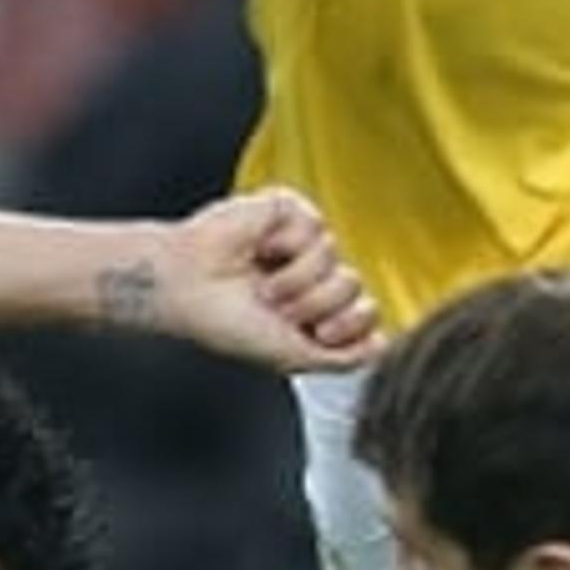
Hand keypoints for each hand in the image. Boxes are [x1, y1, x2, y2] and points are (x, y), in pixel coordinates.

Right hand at [147, 189, 379, 371]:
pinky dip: (285, 248)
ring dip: (295, 282)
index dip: (347, 326)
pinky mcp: (290, 211)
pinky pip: (317, 229)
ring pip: (338, 262)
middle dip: (315, 306)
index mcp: (317, 308)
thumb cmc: (227, 323)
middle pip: (355, 289)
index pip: (367, 314)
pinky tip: (257, 251)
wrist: (186, 290)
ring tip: (262, 285)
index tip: (314, 334)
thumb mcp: (292, 357)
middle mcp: (315, 274)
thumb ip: (343, 358)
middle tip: (276, 309)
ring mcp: (304, 242)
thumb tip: (383, 347)